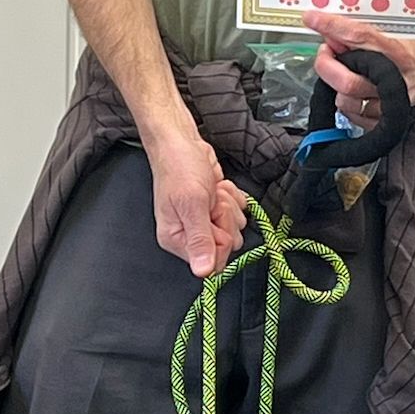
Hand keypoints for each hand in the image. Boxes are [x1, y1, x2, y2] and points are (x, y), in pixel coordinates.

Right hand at [145, 128, 246, 277]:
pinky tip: (217, 186)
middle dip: (226, 219)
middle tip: (212, 201)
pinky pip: (238, 212)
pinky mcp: (216, 208)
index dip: (219, 239)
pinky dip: (232, 196)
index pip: (211, 262)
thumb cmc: (179, 167)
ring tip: (211, 191)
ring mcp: (204, 221)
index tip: (212, 218)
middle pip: (227, 245)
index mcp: (176, 239)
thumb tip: (202, 272)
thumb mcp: (191, 203)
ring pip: (235, 228)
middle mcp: (189, 234)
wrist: (181, 141)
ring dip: (229, 205)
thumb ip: (200, 239)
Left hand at [314, 16, 414, 130]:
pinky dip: (346, 101)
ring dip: (336, 84)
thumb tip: (335, 33)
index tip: (313, 19)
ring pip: (347, 100)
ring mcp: (391, 103)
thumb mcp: (398, 28)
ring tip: (345, 70)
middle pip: (348, 81)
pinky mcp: (388, 120)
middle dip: (327, 65)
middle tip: (325, 52)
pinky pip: (353, 115)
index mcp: (401, 53)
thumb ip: (366, 32)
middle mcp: (397, 81)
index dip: (332, 27)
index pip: (359, 37)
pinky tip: (353, 89)